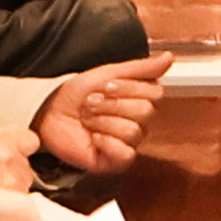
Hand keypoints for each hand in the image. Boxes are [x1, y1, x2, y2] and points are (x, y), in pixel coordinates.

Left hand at [27, 56, 164, 177]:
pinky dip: (106, 142)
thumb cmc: (76, 94)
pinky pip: (126, 154)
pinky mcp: (114, 162)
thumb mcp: (109, 72)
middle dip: (112, 104)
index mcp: (141, 100)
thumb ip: (141, 68)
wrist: (49, 111)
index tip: (107, 86)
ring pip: (133, 131)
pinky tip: (93, 138)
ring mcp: (128, 143)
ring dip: (103, 121)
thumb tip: (170, 57)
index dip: (129, 89)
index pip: (155, 94)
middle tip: (91, 102)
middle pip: (145, 112)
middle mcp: (139, 123)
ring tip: (88, 118)